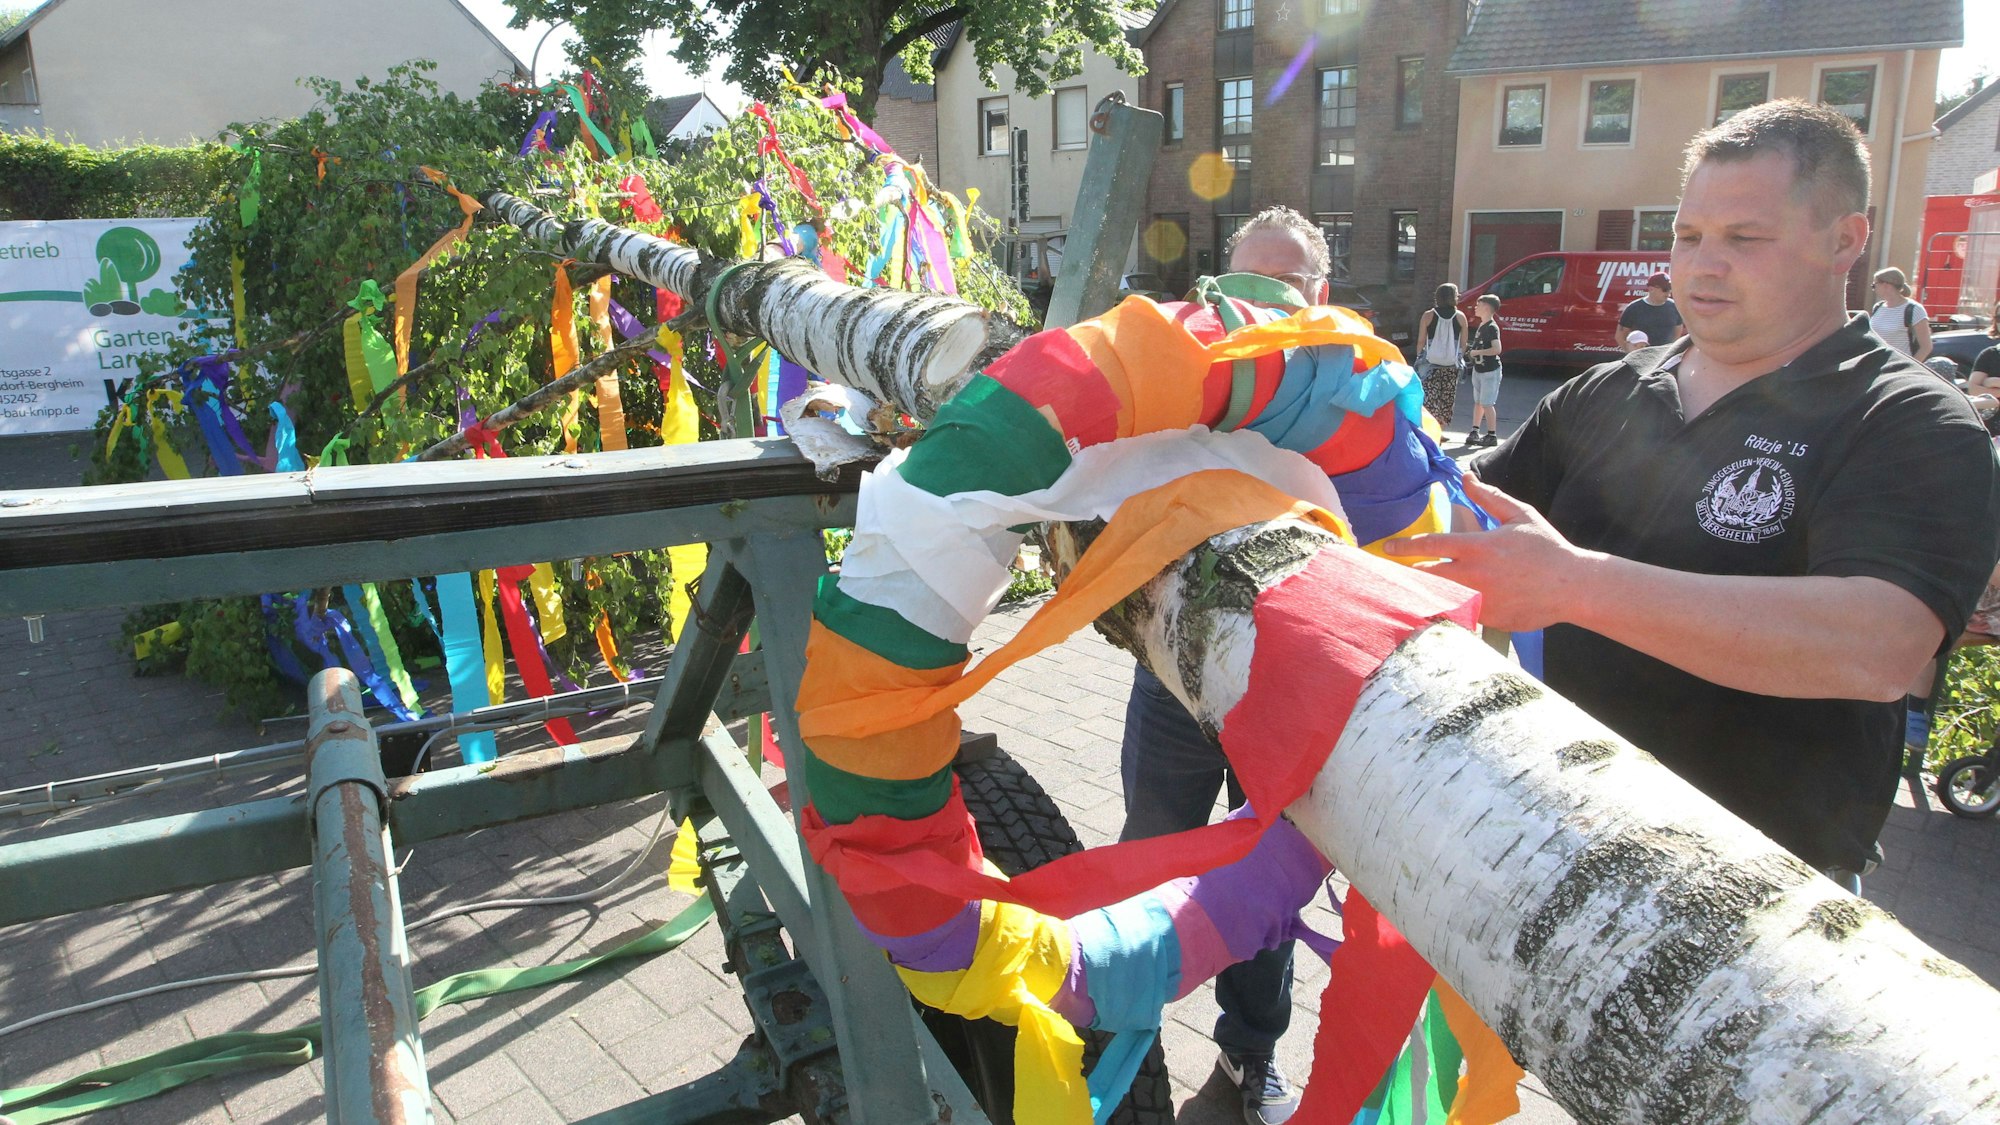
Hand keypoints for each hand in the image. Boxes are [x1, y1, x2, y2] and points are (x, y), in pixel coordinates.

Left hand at [1381, 474, 1597, 630]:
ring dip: (1420, 595)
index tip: (1387, 548)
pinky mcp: (1489, 620)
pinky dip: (1444, 613)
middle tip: (1387, 575)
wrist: (1573, 586)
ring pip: (1438, 600)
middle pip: (1426, 577)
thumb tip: (1465, 477)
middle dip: (1404, 576)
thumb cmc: (1546, 548)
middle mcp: (1475, 575)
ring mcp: (1481, 601)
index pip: (1431, 545)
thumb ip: (1489, 497)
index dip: (1405, 546)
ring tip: (1401, 593)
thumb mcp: (1520, 515)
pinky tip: (1431, 612)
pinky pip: (1459, 617)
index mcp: (1479, 547)